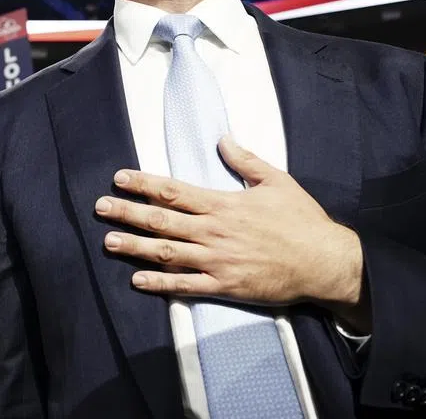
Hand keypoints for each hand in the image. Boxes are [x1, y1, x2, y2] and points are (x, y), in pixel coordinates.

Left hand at [96, 136, 364, 312]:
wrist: (325, 262)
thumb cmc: (302, 220)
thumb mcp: (276, 181)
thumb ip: (245, 160)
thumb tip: (223, 138)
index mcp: (223, 204)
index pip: (173, 192)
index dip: (143, 184)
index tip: (119, 178)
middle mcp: (213, 231)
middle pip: (161, 220)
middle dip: (127, 212)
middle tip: (100, 207)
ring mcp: (216, 261)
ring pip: (166, 252)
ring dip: (135, 247)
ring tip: (108, 241)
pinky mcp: (224, 286)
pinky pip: (186, 285)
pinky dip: (160, 284)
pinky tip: (138, 281)